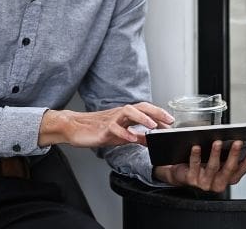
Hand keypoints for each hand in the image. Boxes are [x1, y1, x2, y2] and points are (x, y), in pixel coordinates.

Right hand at [38, 103, 174, 147]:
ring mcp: (112, 119)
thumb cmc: (96, 130)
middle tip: (169, 120)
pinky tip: (133, 139)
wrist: (74, 128)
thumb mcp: (119, 135)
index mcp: (125, 115)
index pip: (145, 110)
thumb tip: (149, 140)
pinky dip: (125, 133)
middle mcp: (120, 114)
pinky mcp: (103, 128)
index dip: (159, 114)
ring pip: (129, 112)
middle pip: (141, 106)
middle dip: (156, 112)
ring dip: (142, 118)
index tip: (171, 122)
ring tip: (153, 126)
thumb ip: (135, 136)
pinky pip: (115, 129)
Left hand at [154, 140, 245, 192]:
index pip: (244, 167)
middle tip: (238, 142)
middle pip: (229, 169)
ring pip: (212, 168)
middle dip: (234, 154)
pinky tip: (197, 147)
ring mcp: (205, 182)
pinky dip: (196, 156)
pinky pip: (194, 166)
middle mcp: (219, 183)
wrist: (183, 174)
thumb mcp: (227, 163)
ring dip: (215, 154)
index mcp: (230, 178)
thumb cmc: (207, 167)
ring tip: (217, 142)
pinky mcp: (191, 179)